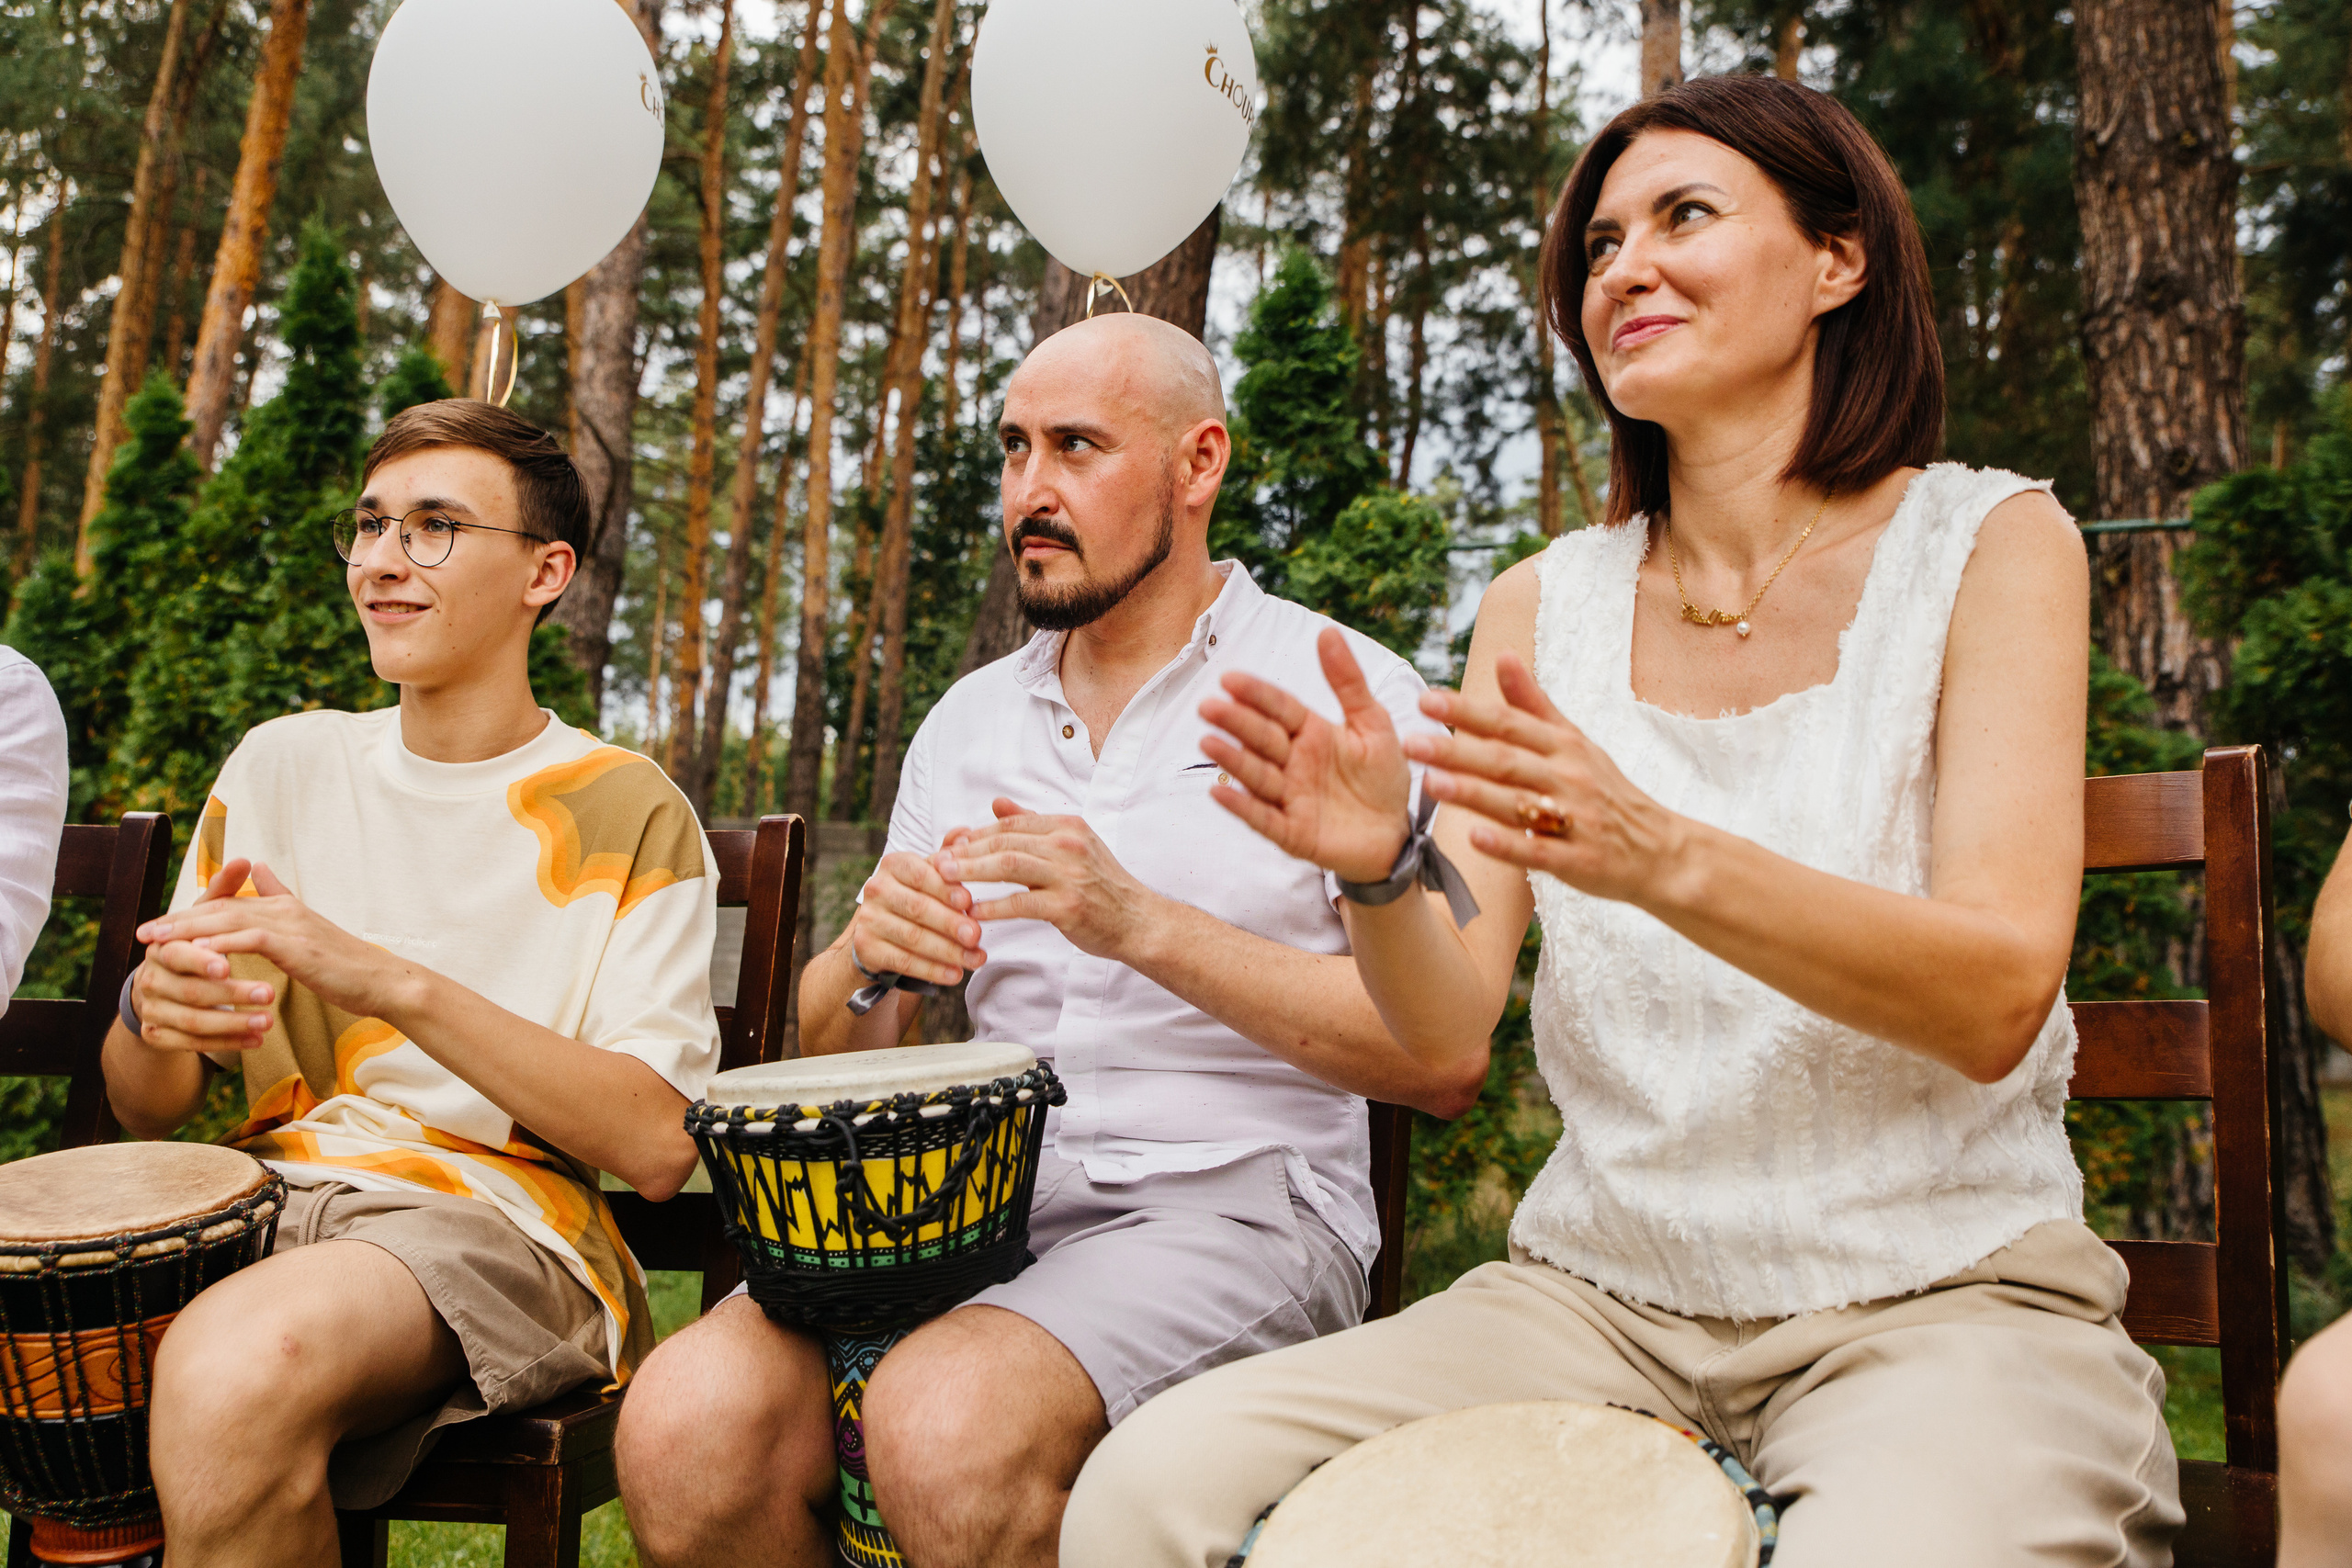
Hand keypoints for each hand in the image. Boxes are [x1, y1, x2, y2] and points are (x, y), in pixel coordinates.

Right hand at [128, 858, 276, 1052]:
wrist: (163, 993)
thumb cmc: (193, 949)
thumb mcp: (206, 920)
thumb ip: (224, 892)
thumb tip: (243, 859)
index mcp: (159, 951)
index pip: (177, 954)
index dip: (201, 959)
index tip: (229, 963)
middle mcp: (148, 981)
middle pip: (190, 991)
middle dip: (231, 994)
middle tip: (270, 995)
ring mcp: (152, 1011)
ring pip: (193, 1023)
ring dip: (234, 1024)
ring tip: (269, 1022)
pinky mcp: (158, 1037)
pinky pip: (192, 1045)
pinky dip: (228, 1043)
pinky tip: (256, 1041)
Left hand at [135, 863, 415, 1023]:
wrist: (380, 980)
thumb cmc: (344, 965)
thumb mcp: (307, 930)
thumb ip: (280, 896)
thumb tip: (259, 867)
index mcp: (283, 906)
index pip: (226, 904)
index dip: (188, 914)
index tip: (156, 927)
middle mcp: (283, 908)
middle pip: (219, 908)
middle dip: (176, 921)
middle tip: (142, 933)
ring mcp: (291, 924)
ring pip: (228, 921)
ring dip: (188, 931)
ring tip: (156, 942)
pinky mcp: (297, 944)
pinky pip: (251, 940)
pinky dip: (221, 944)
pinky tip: (196, 954)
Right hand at [847, 850, 986, 988]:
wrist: (879, 936)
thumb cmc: (915, 899)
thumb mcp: (931, 876)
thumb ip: (948, 858)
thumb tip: (965, 832)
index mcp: (894, 864)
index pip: (922, 874)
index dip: (945, 888)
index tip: (970, 901)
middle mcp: (876, 888)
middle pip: (918, 908)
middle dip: (951, 923)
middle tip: (977, 936)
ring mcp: (868, 919)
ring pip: (913, 937)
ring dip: (948, 951)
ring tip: (976, 959)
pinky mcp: (866, 947)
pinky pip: (903, 960)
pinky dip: (932, 970)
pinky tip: (954, 975)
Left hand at [944, 799, 1162, 961]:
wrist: (1139, 921)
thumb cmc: (1103, 886)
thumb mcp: (1073, 846)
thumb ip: (1033, 825)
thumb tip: (996, 803)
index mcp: (1067, 826)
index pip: (1010, 825)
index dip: (976, 834)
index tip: (950, 846)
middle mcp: (1068, 845)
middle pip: (1004, 841)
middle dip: (966, 851)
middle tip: (937, 862)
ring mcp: (1069, 874)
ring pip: (1008, 865)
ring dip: (971, 872)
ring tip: (945, 880)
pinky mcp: (1067, 905)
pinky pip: (1020, 903)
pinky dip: (992, 907)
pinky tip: (971, 913)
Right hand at [1198, 626, 1412, 882]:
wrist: (1396, 833)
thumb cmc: (1383, 776)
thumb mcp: (1373, 723)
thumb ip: (1348, 681)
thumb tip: (1326, 630)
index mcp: (1312, 732)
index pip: (1279, 708)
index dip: (1256, 694)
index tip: (1229, 678)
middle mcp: (1295, 763)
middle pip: (1262, 738)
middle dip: (1236, 723)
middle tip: (1209, 706)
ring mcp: (1290, 798)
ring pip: (1258, 775)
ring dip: (1233, 760)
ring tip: (1208, 741)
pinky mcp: (1292, 833)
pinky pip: (1263, 819)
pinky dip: (1242, 807)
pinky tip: (1219, 792)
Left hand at [1407, 652, 1684, 906]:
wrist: (1660, 849)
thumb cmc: (1607, 791)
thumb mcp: (1576, 741)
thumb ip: (1534, 703)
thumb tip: (1503, 654)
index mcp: (1564, 746)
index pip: (1509, 723)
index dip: (1467, 711)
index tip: (1424, 700)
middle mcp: (1568, 777)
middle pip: (1506, 761)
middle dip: (1456, 750)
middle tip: (1410, 742)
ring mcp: (1574, 820)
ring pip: (1518, 804)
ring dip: (1473, 793)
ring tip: (1430, 783)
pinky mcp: (1578, 861)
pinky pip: (1539, 852)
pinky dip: (1508, 845)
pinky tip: (1475, 837)